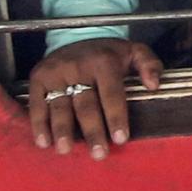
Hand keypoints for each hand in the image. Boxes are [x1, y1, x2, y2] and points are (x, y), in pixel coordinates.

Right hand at [26, 37, 162, 157]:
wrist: (76, 36)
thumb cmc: (109, 53)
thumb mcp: (136, 51)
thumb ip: (150, 65)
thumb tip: (154, 85)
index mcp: (104, 62)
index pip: (111, 94)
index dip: (116, 117)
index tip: (120, 139)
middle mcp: (77, 67)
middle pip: (85, 105)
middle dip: (92, 131)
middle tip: (98, 154)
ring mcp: (55, 73)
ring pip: (59, 106)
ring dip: (62, 130)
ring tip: (66, 150)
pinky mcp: (38, 78)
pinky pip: (37, 103)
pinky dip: (39, 124)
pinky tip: (43, 141)